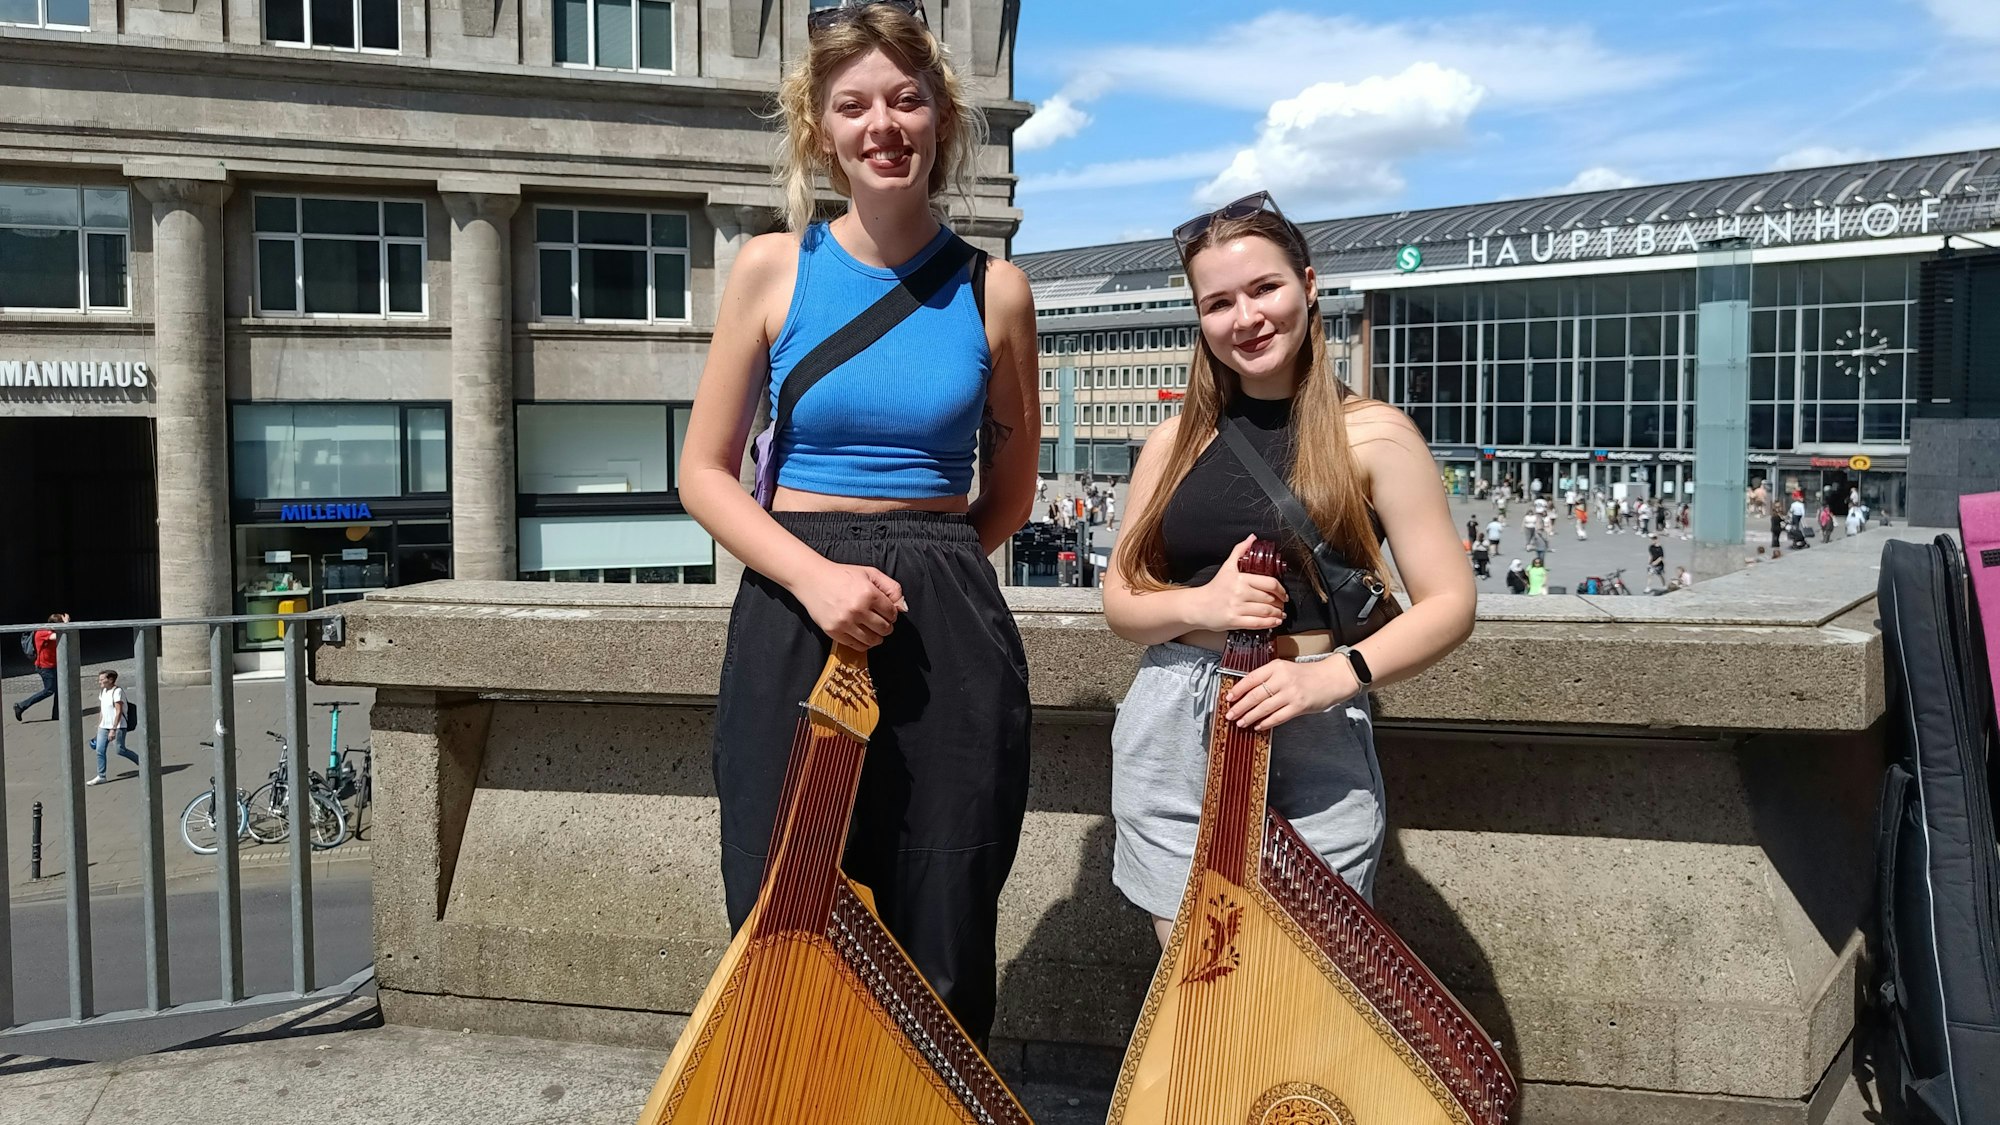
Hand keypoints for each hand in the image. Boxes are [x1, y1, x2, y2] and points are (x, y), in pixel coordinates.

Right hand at [794, 562, 906, 649]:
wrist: (812, 579)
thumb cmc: (842, 575)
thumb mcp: (870, 573)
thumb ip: (891, 588)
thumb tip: (903, 607)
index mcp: (868, 593)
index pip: (892, 613)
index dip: (892, 614)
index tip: (886, 612)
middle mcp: (857, 609)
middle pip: (885, 629)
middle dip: (887, 626)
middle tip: (881, 622)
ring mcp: (844, 622)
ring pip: (872, 640)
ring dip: (877, 637)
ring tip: (873, 630)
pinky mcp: (833, 631)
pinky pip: (856, 646)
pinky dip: (863, 643)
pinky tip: (861, 634)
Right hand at [1193, 535, 1286, 632]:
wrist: (1198, 606)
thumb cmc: (1214, 588)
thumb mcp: (1227, 567)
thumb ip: (1240, 551)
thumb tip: (1252, 538)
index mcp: (1240, 578)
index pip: (1269, 583)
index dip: (1281, 590)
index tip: (1283, 594)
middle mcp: (1239, 592)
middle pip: (1269, 598)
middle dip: (1280, 603)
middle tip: (1282, 604)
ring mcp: (1237, 608)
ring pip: (1265, 611)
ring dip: (1277, 613)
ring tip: (1280, 613)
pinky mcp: (1234, 621)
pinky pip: (1257, 623)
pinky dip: (1270, 623)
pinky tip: (1275, 621)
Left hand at [1224, 656, 1358, 730]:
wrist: (1332, 678)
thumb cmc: (1308, 675)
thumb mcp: (1286, 669)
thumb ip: (1268, 678)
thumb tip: (1247, 692)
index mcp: (1276, 667)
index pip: (1251, 678)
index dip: (1238, 689)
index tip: (1228, 698)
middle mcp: (1283, 679)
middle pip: (1255, 695)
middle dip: (1240, 706)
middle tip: (1230, 714)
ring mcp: (1291, 693)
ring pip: (1264, 707)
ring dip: (1250, 716)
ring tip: (1240, 722)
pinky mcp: (1299, 706)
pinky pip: (1278, 717)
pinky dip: (1266, 723)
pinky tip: (1258, 726)